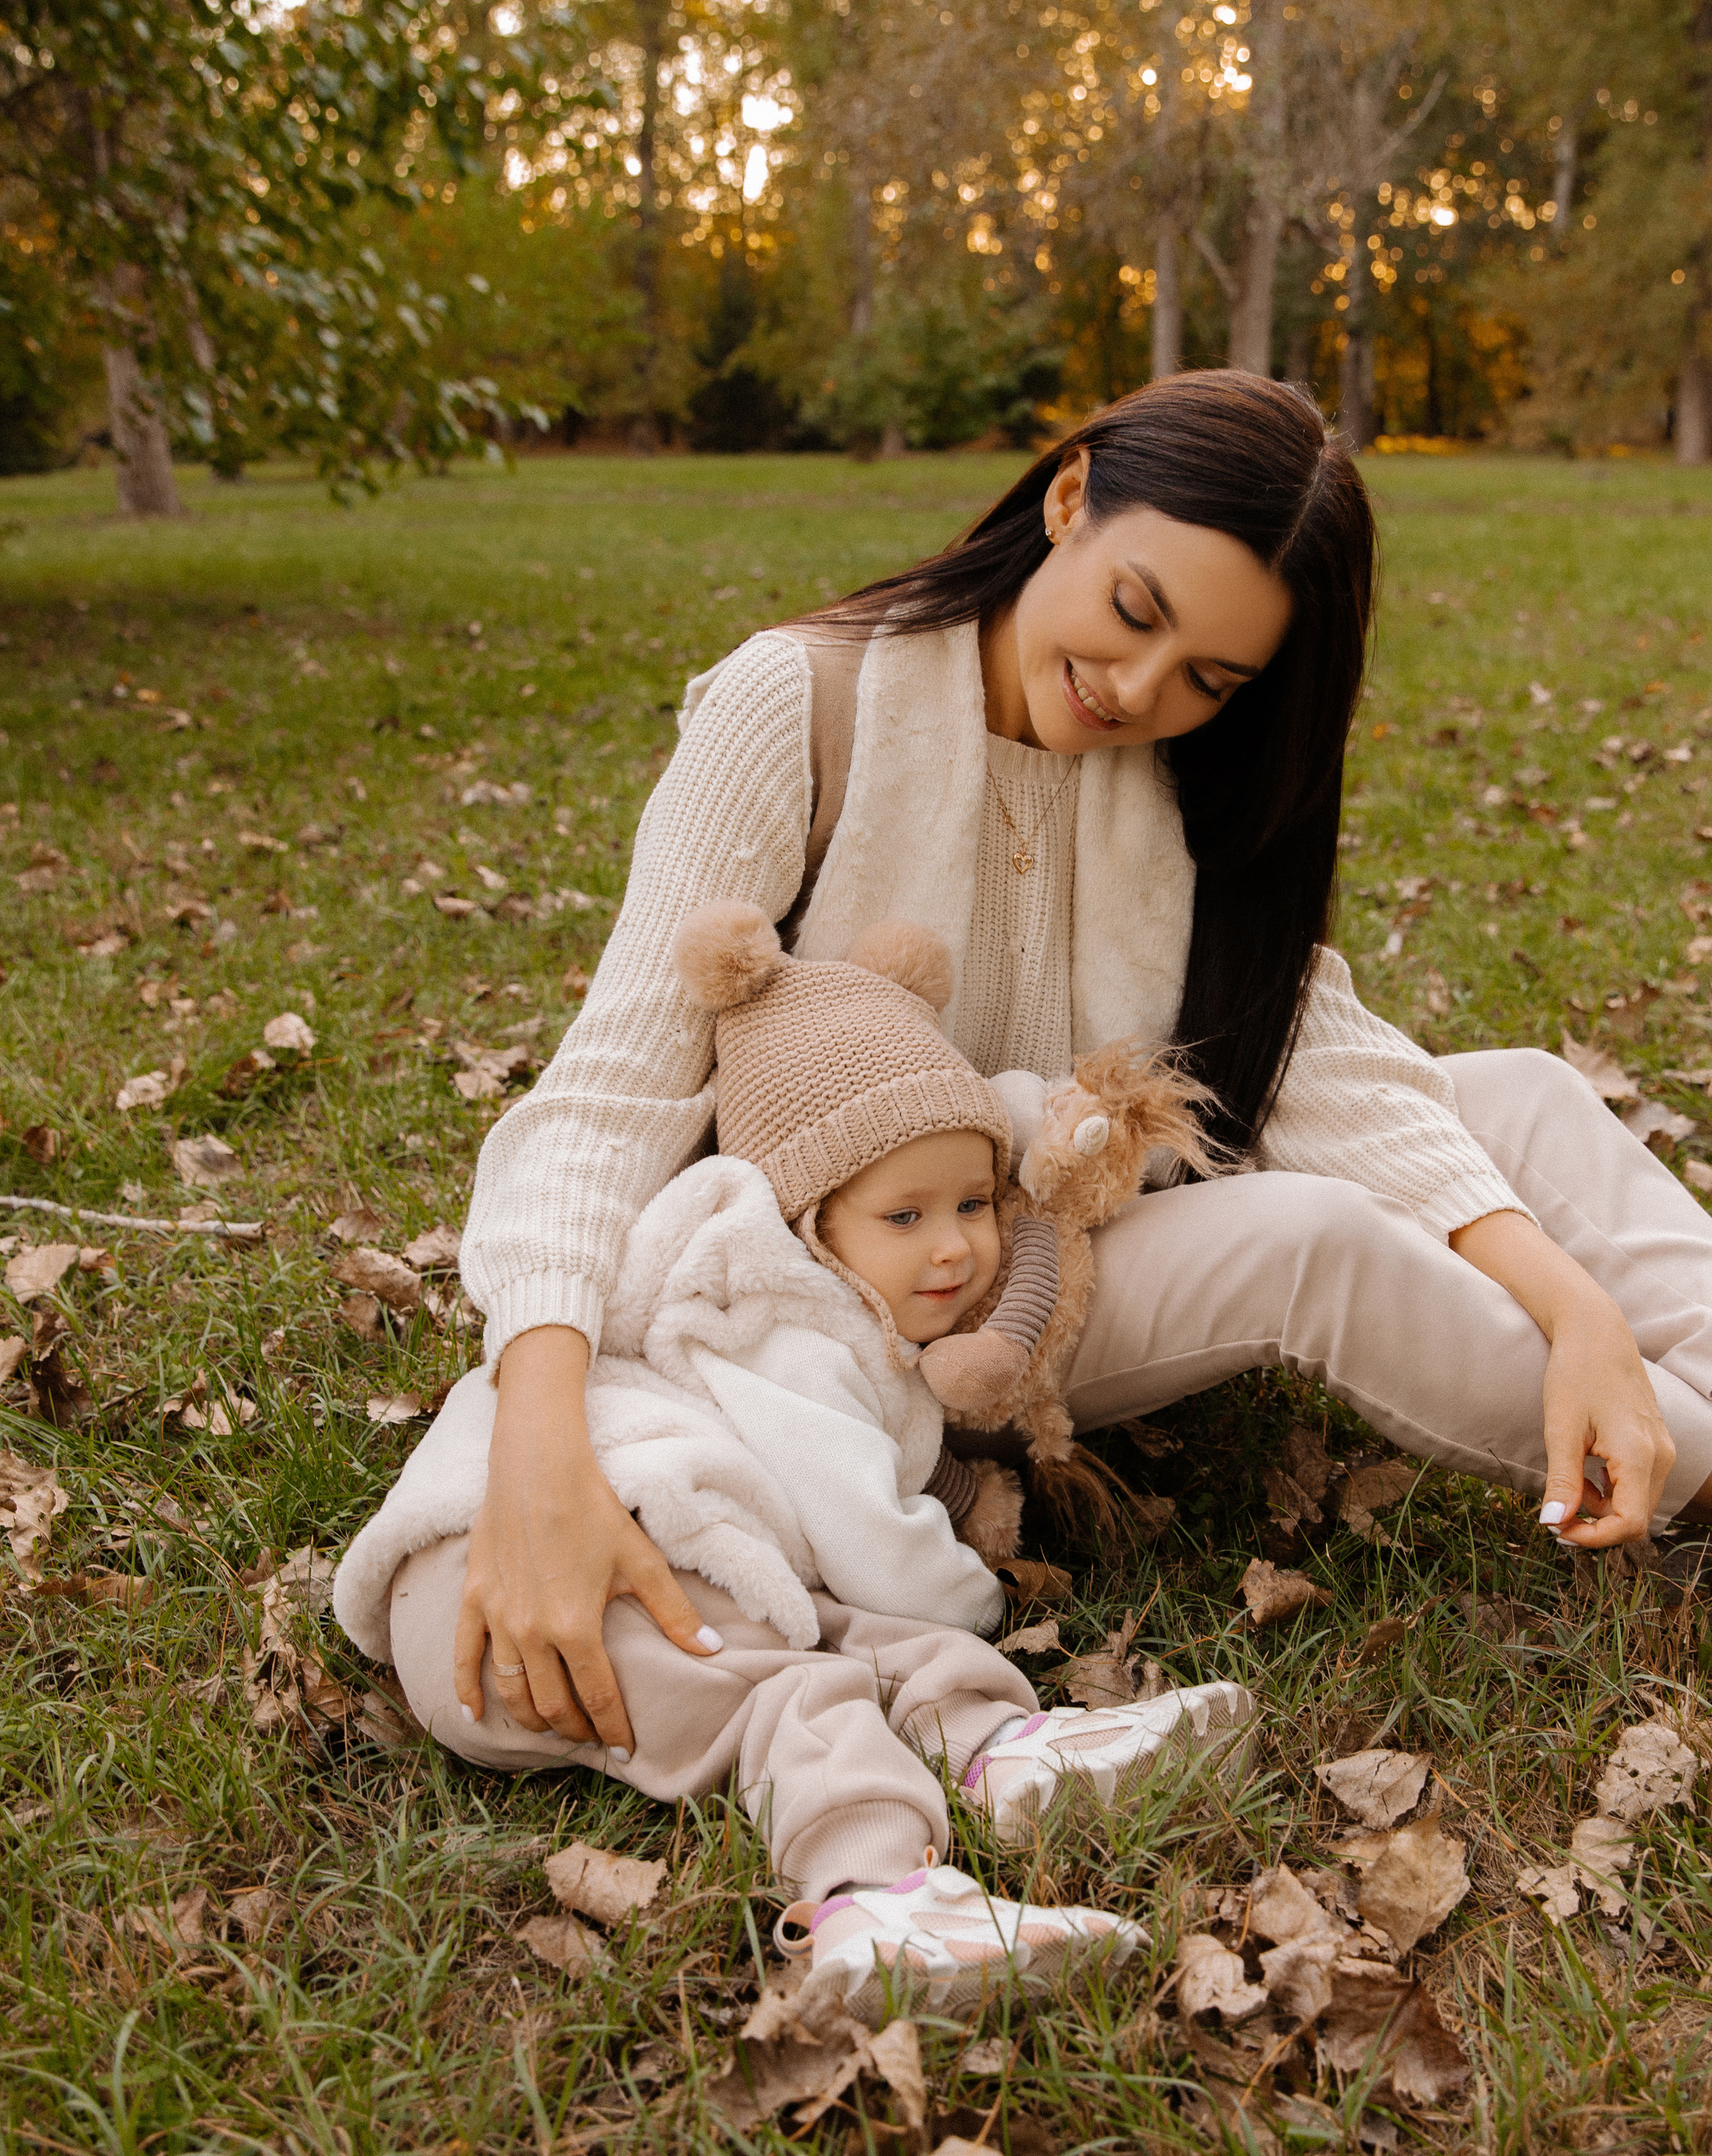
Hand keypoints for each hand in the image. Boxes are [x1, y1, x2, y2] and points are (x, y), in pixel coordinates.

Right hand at [453, 1326, 720, 1749]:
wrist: (538, 1465)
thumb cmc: (594, 1508)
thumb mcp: (642, 1560)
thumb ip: (674, 1612)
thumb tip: (712, 1651)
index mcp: (575, 1628)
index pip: (598, 1699)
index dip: (614, 1730)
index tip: (626, 1750)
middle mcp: (531, 1633)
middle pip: (552, 1705)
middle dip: (576, 1730)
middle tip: (593, 1740)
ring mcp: (497, 1618)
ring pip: (511, 1690)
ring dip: (531, 1718)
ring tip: (553, 1729)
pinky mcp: (473, 1598)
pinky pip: (464, 1656)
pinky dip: (466, 1689)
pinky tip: (474, 1713)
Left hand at [1537, 1302, 1674, 1547]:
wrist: (1597, 1334)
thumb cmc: (1576, 1374)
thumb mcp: (1561, 1429)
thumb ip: (1562, 1480)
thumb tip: (1553, 1523)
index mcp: (1640, 1455)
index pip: (1630, 1523)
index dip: (1593, 1538)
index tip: (1557, 1530)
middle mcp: (1661, 1456)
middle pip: (1636, 1518)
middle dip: (1595, 1524)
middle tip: (1554, 1511)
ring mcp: (1663, 1450)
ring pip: (1637, 1503)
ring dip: (1601, 1506)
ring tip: (1570, 1480)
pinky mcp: (1656, 1444)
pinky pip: (1638, 1484)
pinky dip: (1611, 1489)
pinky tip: (1586, 1469)